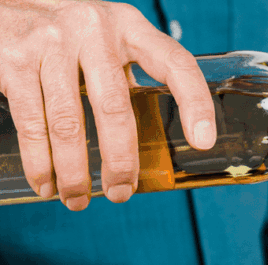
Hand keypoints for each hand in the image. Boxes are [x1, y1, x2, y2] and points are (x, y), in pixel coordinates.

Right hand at [0, 0, 214, 209]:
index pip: (176, 64)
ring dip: (74, 172)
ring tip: (78, 199)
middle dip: (120, 160)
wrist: (10, 3)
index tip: (204, 142)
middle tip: (121, 193)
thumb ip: (133, 74)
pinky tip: (46, 183)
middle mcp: (93, 30)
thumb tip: (159, 141)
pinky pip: (31, 123)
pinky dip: (39, 161)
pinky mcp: (14, 60)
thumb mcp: (111, 40)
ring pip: (68, 123)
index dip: (195, 103)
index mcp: (131, 28)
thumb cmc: (73, 33)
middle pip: (115, 108)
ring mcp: (51, 43)